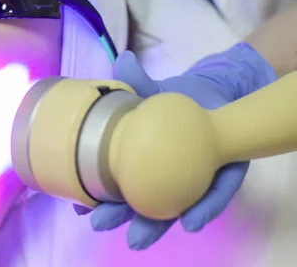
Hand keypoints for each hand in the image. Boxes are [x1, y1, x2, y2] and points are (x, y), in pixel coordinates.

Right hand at [76, 44, 276, 249]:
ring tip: (137, 239)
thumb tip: (122, 61)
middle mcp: (163, 176)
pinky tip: (190, 223)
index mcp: (140, 160)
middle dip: (118, 217)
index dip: (97, 196)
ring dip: (154, 226)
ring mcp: (191, 181)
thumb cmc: (176, 100)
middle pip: (139, 203)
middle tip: (99, 223)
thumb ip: (138, 81)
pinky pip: (212, 197)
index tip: (77, 205)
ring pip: (171, 210)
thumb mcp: (152, 92)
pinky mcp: (222, 179)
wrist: (217, 94)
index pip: (116, 182)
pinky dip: (202, 209)